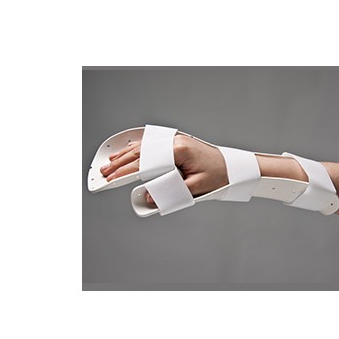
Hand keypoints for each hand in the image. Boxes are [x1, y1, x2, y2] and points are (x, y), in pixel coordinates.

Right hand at [100, 134, 228, 202]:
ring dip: (125, 156)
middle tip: (104, 174)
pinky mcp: (176, 143)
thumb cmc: (219, 175)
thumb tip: (151, 197)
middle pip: (140, 153)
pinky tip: (127, 152)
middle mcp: (175, 142)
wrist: (233, 166)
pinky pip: (152, 145)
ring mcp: (175, 141)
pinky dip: (137, 150)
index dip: (126, 172)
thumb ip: (173, 192)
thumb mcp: (196, 188)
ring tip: (109, 164)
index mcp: (179, 151)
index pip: (145, 162)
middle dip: (120, 164)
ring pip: (144, 147)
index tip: (112, 179)